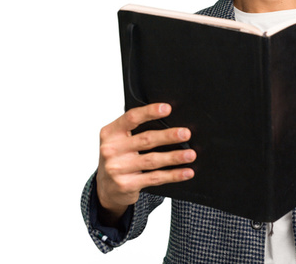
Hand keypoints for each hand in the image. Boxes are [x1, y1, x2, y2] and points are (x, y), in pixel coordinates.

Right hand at [96, 103, 195, 223]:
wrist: (105, 188)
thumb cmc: (118, 157)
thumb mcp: (119, 141)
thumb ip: (136, 131)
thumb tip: (170, 123)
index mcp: (110, 133)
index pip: (131, 118)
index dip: (149, 112)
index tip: (167, 108)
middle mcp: (111, 150)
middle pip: (145, 139)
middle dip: (168, 136)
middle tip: (186, 133)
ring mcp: (117, 169)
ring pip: (152, 160)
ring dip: (174, 157)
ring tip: (190, 154)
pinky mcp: (126, 185)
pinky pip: (155, 178)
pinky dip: (173, 175)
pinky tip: (186, 172)